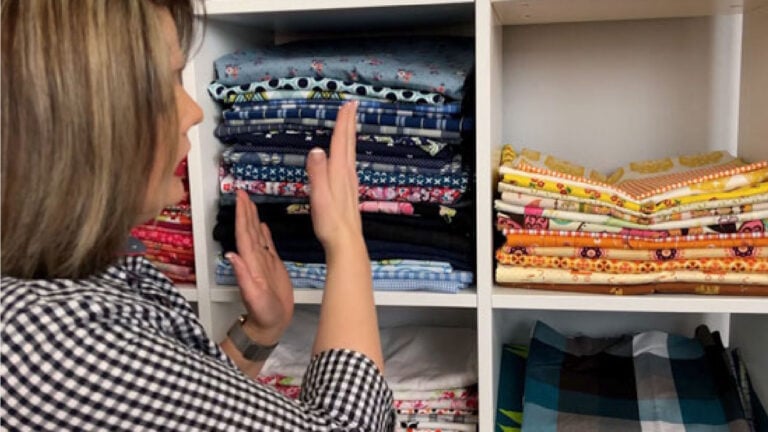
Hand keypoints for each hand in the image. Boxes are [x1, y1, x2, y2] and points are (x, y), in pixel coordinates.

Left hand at [226, 190, 293, 344]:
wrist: (271, 325)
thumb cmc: (263, 314)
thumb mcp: (254, 296)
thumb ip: (243, 276)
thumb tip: (231, 255)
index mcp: (250, 263)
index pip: (244, 235)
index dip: (242, 216)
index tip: (240, 198)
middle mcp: (255, 260)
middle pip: (248, 230)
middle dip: (245, 211)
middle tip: (242, 192)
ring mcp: (263, 262)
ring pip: (257, 235)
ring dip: (252, 218)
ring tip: (250, 202)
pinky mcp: (272, 266)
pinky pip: (267, 245)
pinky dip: (264, 233)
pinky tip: (263, 224)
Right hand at [306, 101, 362, 252]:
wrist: (346, 244)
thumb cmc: (331, 223)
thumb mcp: (320, 197)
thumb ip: (317, 173)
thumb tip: (316, 150)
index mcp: (339, 173)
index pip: (341, 142)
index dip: (343, 122)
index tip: (347, 104)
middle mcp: (347, 175)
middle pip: (348, 144)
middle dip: (349, 124)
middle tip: (352, 105)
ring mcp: (349, 183)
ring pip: (350, 153)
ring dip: (349, 136)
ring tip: (349, 125)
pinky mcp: (349, 192)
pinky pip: (348, 164)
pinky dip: (348, 153)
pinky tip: (347, 157)